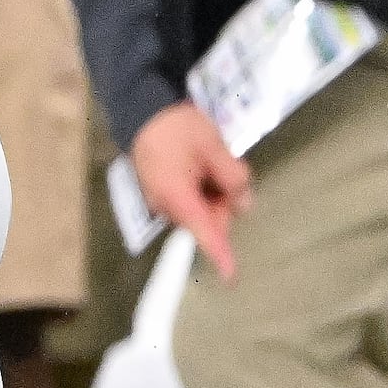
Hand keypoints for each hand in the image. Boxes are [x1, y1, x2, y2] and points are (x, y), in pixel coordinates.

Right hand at [130, 100, 253, 280]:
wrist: (144, 110)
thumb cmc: (178, 127)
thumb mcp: (214, 147)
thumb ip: (233, 178)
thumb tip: (243, 203)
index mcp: (177, 196)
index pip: (203, 231)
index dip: (219, 253)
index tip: (230, 276)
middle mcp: (167, 206)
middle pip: (206, 220)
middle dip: (224, 203)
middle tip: (229, 170)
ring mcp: (162, 201)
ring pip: (200, 211)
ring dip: (214, 194)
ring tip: (212, 161)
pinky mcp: (162, 194)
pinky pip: (190, 202)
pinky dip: (202, 190)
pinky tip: (202, 166)